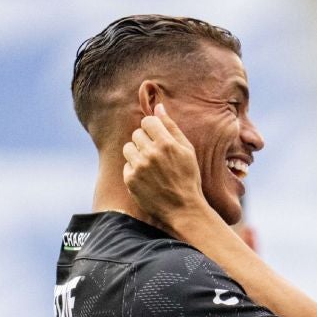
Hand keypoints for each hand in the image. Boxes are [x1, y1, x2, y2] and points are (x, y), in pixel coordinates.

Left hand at [122, 104, 208, 229]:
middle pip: (137, 134)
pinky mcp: (131, 180)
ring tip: (149, 166)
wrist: (184, 210)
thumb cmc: (188, 179)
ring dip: (136, 154)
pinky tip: (147, 179)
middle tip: (156, 156)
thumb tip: (158, 106)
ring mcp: (139, 167)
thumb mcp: (187, 151)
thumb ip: (172, 127)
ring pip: (128, 148)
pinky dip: (135, 171)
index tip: (157, 139)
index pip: (147, 121)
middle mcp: (151, 153)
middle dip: (145, 142)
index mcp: (166, 143)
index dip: (152, 129)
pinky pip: (127, 166)